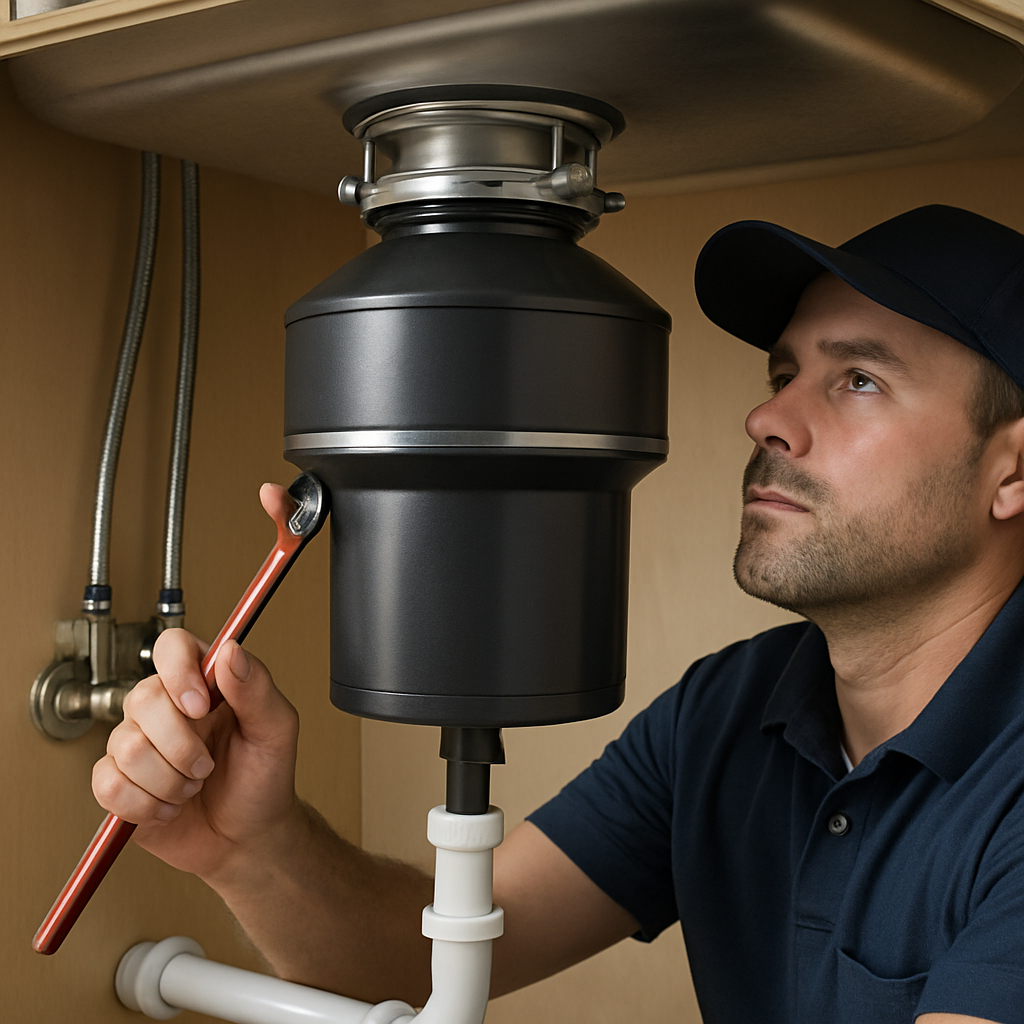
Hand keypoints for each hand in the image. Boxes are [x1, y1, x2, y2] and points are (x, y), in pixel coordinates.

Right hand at [92, 627, 300, 883]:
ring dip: (169, 780)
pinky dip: (146, 805)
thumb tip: (231, 651)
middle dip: (181, 745)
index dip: (178, 671)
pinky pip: (108, 785)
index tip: (200, 706)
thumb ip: (257, 689)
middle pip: (142, 699)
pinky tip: (170, 808)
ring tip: (193, 787)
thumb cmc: (264, 780)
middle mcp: (165, 707)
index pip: (171, 646)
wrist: (248, 837)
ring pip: (127, 747)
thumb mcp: (276, 731)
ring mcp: (137, 744)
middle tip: (208, 765)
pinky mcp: (118, 783)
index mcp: (204, 683)